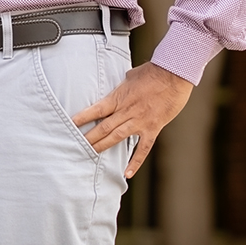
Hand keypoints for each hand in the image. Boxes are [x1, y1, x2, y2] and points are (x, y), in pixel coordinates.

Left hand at [71, 61, 192, 177]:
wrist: (174, 75)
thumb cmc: (153, 72)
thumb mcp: (131, 75)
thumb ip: (123, 84)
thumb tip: (121, 83)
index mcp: (119, 97)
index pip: (97, 109)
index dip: (83, 117)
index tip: (71, 124)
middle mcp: (127, 111)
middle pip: (104, 127)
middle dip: (89, 137)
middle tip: (76, 145)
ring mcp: (140, 121)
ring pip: (117, 137)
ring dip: (103, 146)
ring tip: (90, 154)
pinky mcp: (153, 128)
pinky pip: (143, 148)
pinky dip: (135, 161)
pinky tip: (127, 173)